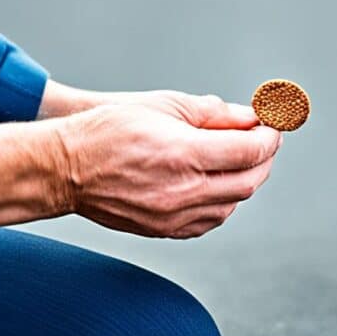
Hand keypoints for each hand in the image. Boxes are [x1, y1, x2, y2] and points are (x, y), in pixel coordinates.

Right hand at [55, 93, 281, 238]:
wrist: (64, 168)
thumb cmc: (108, 130)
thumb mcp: (164, 105)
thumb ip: (214, 113)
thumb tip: (250, 117)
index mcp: (183, 154)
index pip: (248, 152)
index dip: (268, 138)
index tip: (272, 126)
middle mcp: (182, 190)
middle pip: (248, 181)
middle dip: (264, 159)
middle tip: (264, 141)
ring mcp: (173, 216)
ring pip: (233, 204)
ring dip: (245, 181)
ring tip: (240, 159)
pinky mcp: (164, 230)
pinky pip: (210, 221)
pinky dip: (223, 202)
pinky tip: (217, 183)